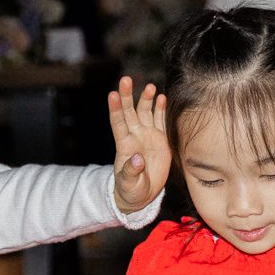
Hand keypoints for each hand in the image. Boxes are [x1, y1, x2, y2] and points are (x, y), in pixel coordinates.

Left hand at [108, 77, 170, 212]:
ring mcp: (148, 136)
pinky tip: (162, 97)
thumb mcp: (128, 185)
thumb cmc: (131, 190)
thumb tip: (137, 159)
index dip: (115, 109)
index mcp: (124, 145)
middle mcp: (135, 136)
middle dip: (128, 95)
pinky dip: (161, 109)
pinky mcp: (161, 140)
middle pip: (130, 112)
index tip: (112, 94)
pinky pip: (161, 121)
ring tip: (150, 87)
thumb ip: (131, 172)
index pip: (117, 123)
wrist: (143, 194)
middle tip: (126, 79)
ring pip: (145, 113)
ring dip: (146, 99)